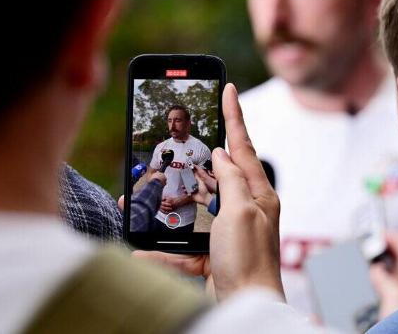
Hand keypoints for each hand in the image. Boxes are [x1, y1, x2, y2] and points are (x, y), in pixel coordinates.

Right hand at [132, 84, 283, 301]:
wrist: (244, 310)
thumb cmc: (250, 260)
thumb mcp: (242, 209)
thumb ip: (231, 178)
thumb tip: (221, 153)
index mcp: (257, 194)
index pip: (243, 145)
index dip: (234, 114)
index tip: (228, 87)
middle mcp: (243, 210)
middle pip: (214, 176)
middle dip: (193, 162)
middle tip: (179, 141)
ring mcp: (226, 233)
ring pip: (192, 210)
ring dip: (170, 207)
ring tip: (148, 197)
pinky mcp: (210, 257)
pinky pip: (180, 247)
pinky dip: (162, 249)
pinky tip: (141, 248)